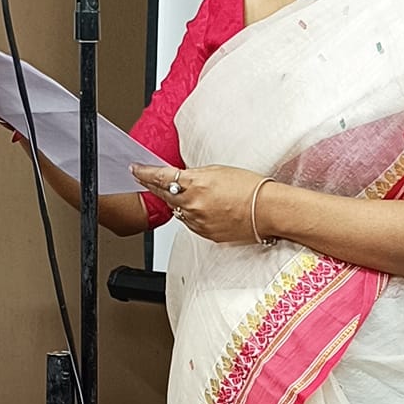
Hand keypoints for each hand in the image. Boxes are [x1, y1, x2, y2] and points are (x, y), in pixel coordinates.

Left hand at [130, 164, 267, 246]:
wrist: (268, 210)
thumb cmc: (251, 188)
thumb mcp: (219, 170)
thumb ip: (195, 174)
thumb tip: (182, 177)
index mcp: (194, 184)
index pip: (160, 177)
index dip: (144, 173)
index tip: (135, 169)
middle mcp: (192, 205)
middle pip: (163, 195)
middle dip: (152, 186)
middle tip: (143, 178)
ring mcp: (197, 222)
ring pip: (177, 211)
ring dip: (175, 201)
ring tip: (185, 193)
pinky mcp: (205, 234)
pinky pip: (190, 223)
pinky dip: (190, 215)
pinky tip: (201, 208)